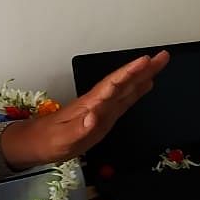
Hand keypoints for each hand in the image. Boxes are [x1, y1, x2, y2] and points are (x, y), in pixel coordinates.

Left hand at [4, 51, 169, 167]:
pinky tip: (146, 85)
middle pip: (124, 81)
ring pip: (126, 88)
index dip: (130, 73)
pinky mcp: (104, 115)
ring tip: (159, 64)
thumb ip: (79, 129)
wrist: (37, 143)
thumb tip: (95, 117)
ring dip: (143, 75)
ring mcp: (102, 108)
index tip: (146, 60)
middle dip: (143, 68)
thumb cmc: (49, 141)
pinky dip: (137, 90)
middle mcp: (99, 102)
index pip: (114, 85)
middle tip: (163, 56)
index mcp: (91, 105)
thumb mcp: (63, 139)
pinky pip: (124, 99)